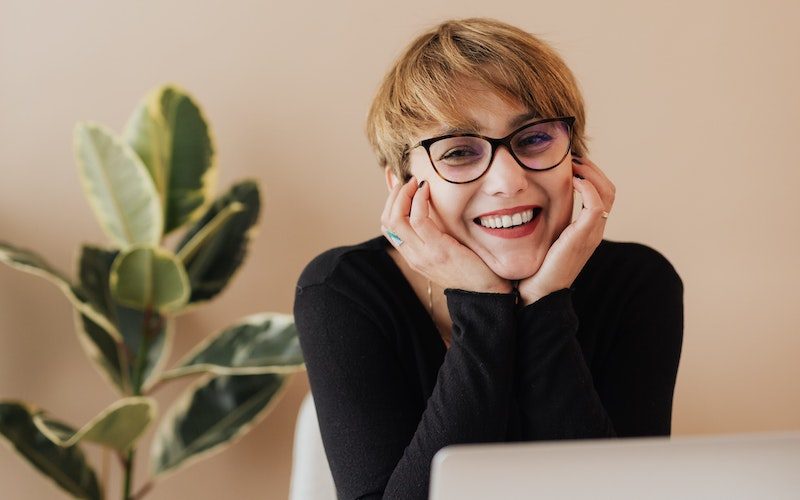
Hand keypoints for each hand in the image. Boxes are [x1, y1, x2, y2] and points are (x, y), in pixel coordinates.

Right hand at [381, 177, 511, 293]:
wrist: (487, 291)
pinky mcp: (438, 249)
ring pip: (397, 219)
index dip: (390, 203)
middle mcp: (413, 256)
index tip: (401, 186)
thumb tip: (431, 208)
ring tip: (416, 182)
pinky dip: (419, 200)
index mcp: (413, 256)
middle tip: (407, 181)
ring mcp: (423, 254)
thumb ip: (436, 233)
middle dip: (393, 196)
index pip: (388, 227)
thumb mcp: (447, 249)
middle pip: (387, 221)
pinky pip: (418, 219)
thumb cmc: (472, 267)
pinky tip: (427, 190)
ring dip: (404, 194)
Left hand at [517, 156, 615, 304]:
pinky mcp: (584, 237)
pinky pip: (596, 205)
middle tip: (571, 157)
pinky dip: (587, 187)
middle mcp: (594, 230)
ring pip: (607, 192)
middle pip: (609, 188)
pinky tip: (571, 180)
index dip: (590, 173)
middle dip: (592, 168)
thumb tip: (528, 200)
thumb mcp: (543, 237)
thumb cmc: (535, 267)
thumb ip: (545, 221)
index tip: (570, 161)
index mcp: (587, 230)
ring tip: (572, 163)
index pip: (602, 192)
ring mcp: (592, 234)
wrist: (537, 294)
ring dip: (591, 172)